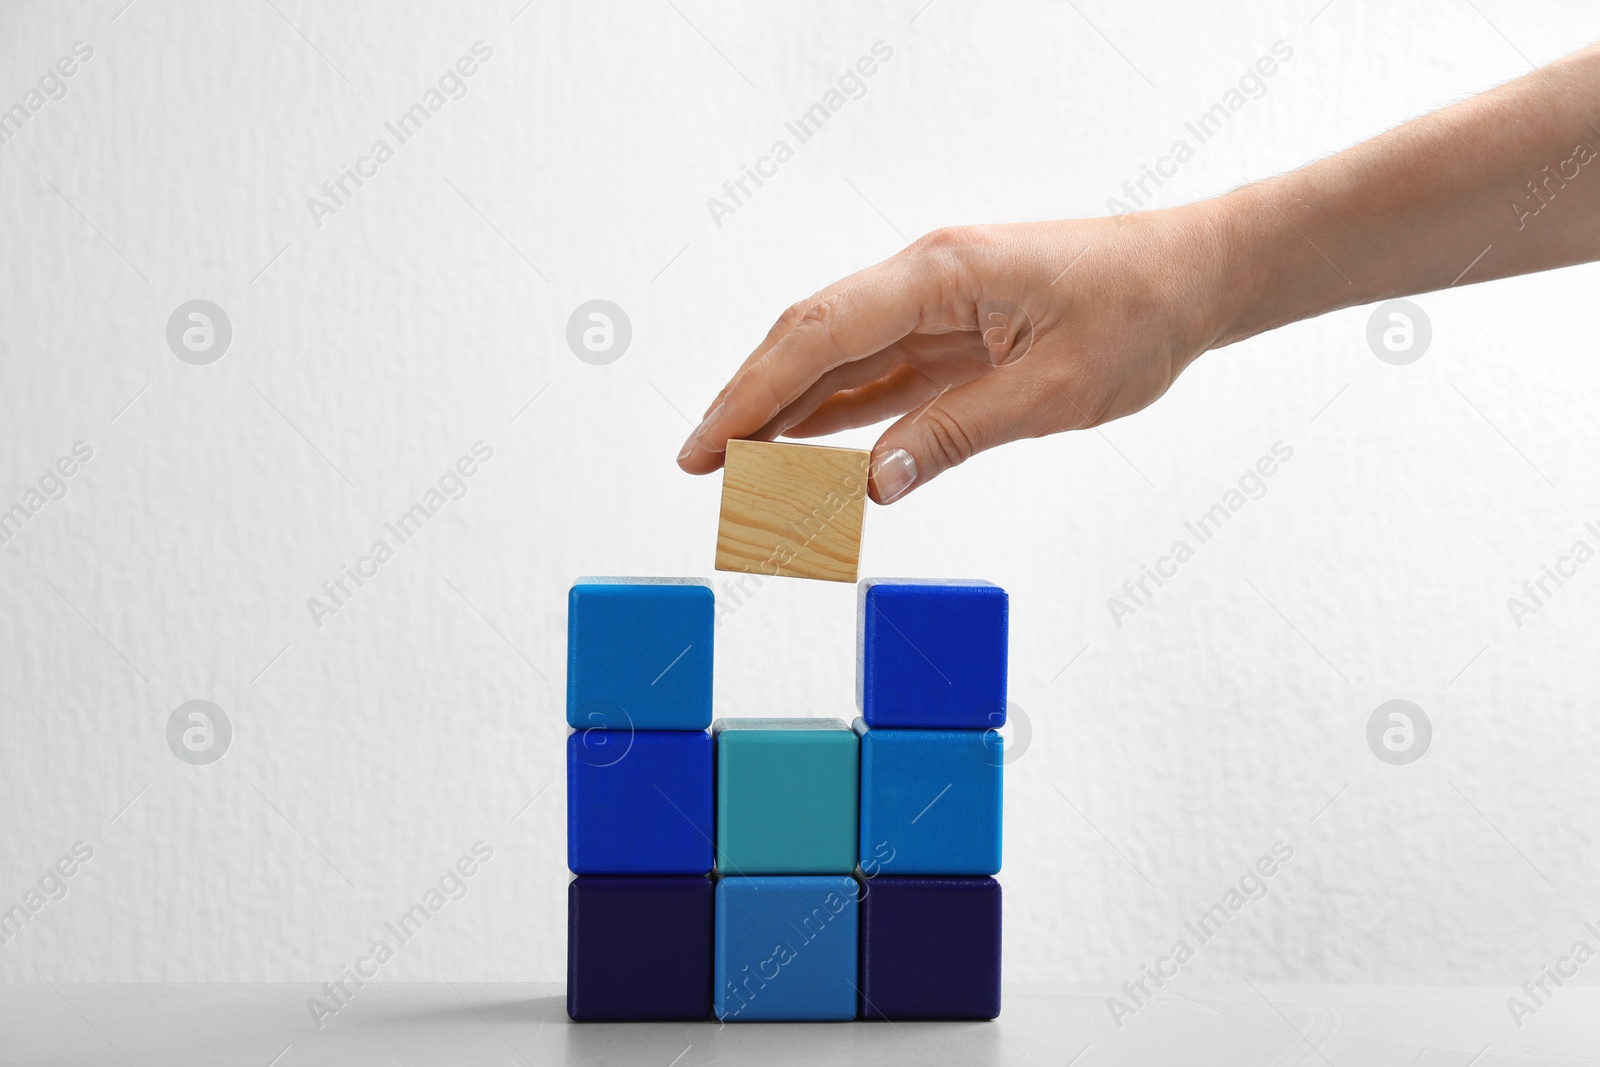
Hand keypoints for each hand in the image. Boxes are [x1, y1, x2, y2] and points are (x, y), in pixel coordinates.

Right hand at [676, 204, 1241, 502]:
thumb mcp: (1051, 392)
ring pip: (836, 355)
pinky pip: (877, 371)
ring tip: (733, 463)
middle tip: (698, 463)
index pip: (821, 332)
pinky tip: (797, 442)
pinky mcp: (952, 332)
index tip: (707, 444)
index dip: (754, 392)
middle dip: (748, 399)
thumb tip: (871, 484)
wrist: (1193, 280)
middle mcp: (925, 278)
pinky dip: (834, 409)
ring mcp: (935, 304)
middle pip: (811, 337)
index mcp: (941, 273)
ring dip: (783, 406)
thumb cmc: (1137, 316)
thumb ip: (955, 434)